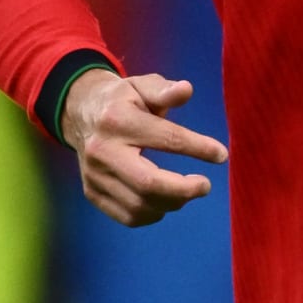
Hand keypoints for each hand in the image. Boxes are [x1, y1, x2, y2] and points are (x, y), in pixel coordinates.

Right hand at [61, 70, 226, 227]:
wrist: (81, 113)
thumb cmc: (123, 100)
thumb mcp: (143, 85)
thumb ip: (165, 90)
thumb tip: (186, 89)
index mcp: (118, 120)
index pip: (166, 139)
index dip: (198, 149)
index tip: (221, 155)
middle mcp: (103, 151)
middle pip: (148, 184)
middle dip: (184, 190)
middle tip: (205, 186)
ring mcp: (94, 176)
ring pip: (140, 206)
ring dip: (172, 203)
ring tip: (186, 190)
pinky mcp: (92, 193)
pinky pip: (128, 217)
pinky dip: (153, 214)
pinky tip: (165, 200)